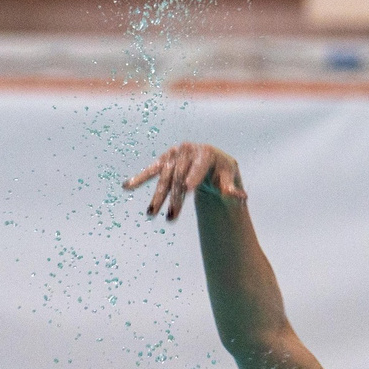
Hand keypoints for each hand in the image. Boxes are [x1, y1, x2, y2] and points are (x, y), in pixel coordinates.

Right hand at [122, 143, 245, 220]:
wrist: (211, 161)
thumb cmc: (223, 171)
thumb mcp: (229, 178)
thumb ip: (232, 189)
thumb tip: (241, 197)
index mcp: (206, 152)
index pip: (199, 166)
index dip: (193, 176)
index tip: (187, 189)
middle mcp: (188, 150)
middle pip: (180, 176)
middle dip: (175, 198)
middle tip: (171, 217)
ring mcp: (174, 154)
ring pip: (164, 177)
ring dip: (158, 196)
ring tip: (151, 214)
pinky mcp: (164, 160)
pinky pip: (151, 170)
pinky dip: (139, 178)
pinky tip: (126, 186)